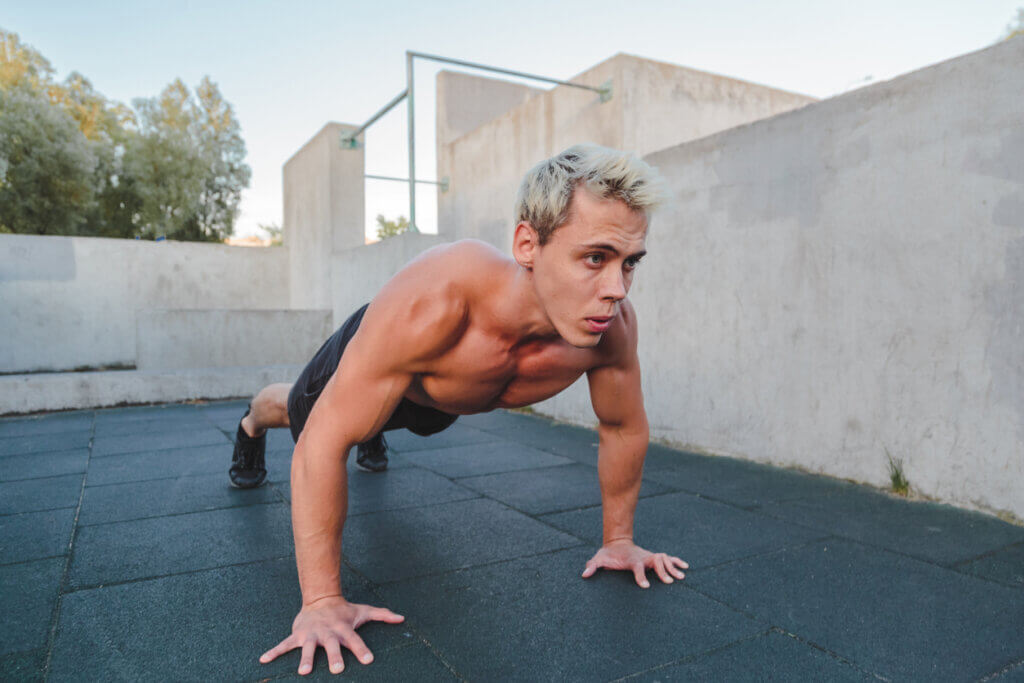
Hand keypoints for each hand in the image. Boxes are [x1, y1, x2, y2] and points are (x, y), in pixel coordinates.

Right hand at [259, 595, 404, 674]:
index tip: (368, 660)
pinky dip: (274, 652)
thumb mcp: (363, 612)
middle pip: (332, 646)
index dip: (362, 650)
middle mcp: (328, 633)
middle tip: (338, 669)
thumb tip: (401, 618)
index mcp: (344, 629)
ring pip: (308, 648)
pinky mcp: (297, 635)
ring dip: (305, 659)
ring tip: (303, 672)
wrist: (320, 599)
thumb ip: (382, 615)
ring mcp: (311, 634)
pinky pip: (284, 645)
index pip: (355, 640)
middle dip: (334, 657)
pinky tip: (263, 660)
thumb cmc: (344, 611)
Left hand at [581, 539, 688, 587]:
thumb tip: (584, 574)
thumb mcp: (599, 558)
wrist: (617, 542)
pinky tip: (686, 567)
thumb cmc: (608, 554)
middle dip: (662, 571)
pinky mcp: (654, 557)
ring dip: (672, 567)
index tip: (645, 586)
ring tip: (681, 577)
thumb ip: (593, 565)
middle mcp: (643, 558)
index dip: (640, 576)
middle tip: (669, 582)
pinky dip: (676, 561)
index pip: (637, 568)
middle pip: (655, 562)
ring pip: (664, 559)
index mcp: (631, 560)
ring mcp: (649, 557)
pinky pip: (668, 558)